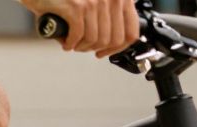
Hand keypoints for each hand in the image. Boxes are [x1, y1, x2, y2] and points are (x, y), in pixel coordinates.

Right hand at [20, 0, 139, 56]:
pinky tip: (65, 43)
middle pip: (113, 40)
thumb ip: (108, 18)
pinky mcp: (77, 7)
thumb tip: (111, 44)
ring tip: (73, 44)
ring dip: (81, 48)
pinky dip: (70, 44)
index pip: (131, 32)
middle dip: (96, 49)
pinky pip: (78, 36)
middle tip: (83, 48)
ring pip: (95, 40)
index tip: (105, 52)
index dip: (118, 49)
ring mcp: (95, 1)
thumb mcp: (95, 4)